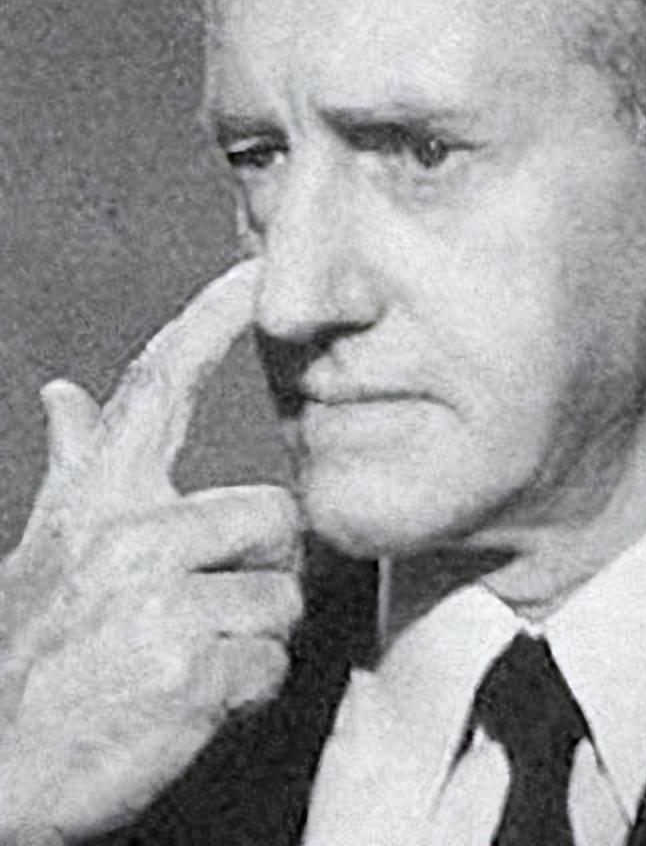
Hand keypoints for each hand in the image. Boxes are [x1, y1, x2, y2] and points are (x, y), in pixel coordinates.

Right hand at [0, 261, 303, 841]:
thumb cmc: (32, 655)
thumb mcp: (49, 550)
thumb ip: (74, 465)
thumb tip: (65, 391)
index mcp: (98, 500)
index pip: (159, 386)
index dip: (210, 320)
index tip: (254, 273)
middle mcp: (131, 536)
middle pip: (275, 517)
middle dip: (259, 573)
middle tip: (200, 615)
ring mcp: (159, 603)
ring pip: (282, 600)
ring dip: (247, 641)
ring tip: (180, 661)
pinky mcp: (188, 672)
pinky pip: (270, 666)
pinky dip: (242, 695)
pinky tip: (185, 702)